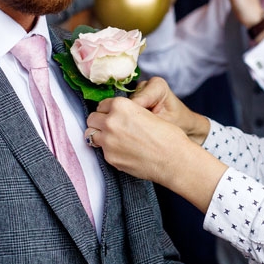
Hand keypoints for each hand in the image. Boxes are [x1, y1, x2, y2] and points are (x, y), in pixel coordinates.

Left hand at [86, 81, 225, 211]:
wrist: (173, 159)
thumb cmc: (167, 135)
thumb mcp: (146, 113)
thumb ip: (126, 113)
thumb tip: (116, 116)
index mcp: (121, 106)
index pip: (102, 104)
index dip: (108, 110)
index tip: (113, 115)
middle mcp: (110, 121)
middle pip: (92, 118)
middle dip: (99, 122)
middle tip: (111, 127)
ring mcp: (108, 141)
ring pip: (90, 134)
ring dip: (99, 135)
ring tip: (113, 140)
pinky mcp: (109, 157)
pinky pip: (102, 151)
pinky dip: (109, 151)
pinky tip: (124, 152)